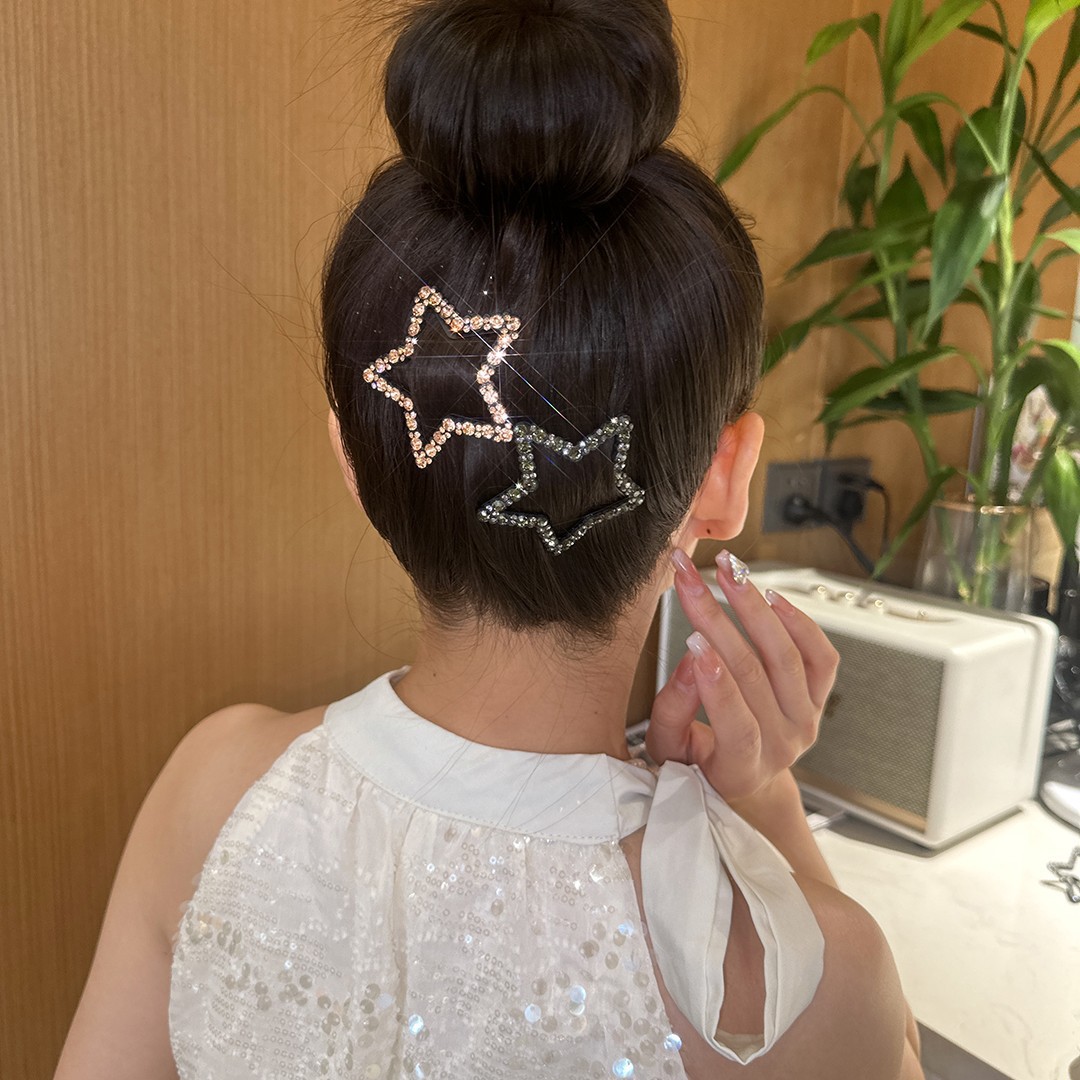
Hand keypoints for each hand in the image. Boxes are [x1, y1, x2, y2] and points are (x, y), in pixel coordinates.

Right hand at [646, 548, 839, 806]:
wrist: (743, 780)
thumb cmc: (697, 764)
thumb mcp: (667, 750)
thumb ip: (672, 711)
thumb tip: (688, 660)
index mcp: (742, 769)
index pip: (738, 727)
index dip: (717, 685)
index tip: (693, 641)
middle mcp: (783, 746)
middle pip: (757, 676)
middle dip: (718, 619)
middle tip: (692, 581)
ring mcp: (806, 720)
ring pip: (788, 656)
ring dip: (754, 607)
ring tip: (728, 571)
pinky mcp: (818, 698)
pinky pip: (821, 656)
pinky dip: (799, 621)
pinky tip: (769, 595)